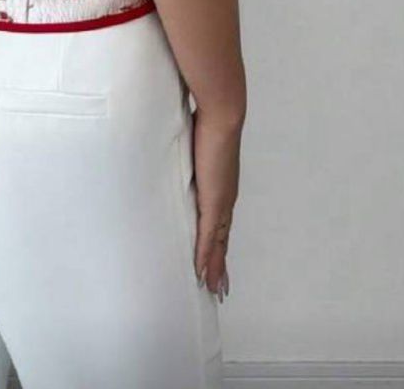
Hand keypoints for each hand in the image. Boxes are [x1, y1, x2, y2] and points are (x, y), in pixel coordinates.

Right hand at [191, 107, 241, 302]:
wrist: (221, 115)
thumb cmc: (206, 123)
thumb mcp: (193, 145)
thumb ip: (187, 155)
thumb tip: (178, 151)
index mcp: (221, 186)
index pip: (220, 222)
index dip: (218, 244)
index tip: (217, 262)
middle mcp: (225, 198)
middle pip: (222, 240)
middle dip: (219, 264)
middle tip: (218, 288)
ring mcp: (220, 202)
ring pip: (218, 244)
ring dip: (214, 267)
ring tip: (212, 288)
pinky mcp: (213, 201)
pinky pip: (209, 237)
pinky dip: (205, 256)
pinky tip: (202, 273)